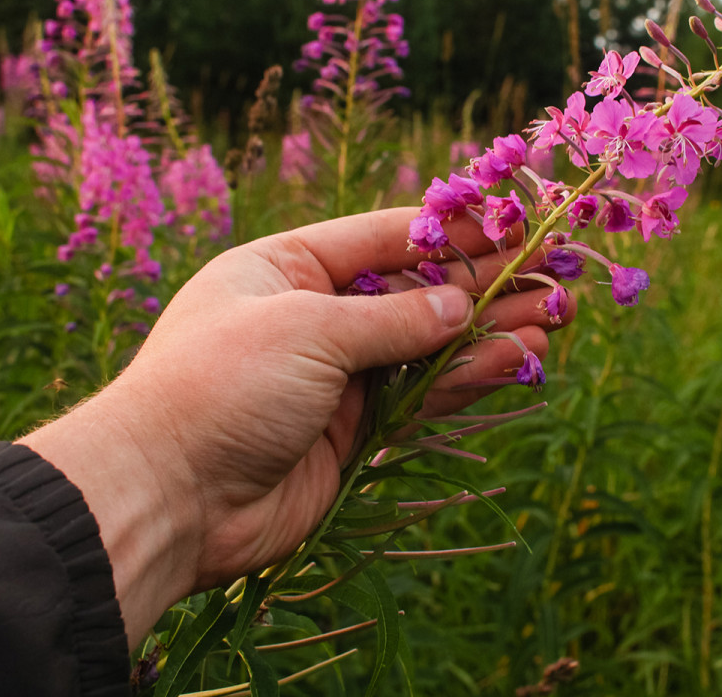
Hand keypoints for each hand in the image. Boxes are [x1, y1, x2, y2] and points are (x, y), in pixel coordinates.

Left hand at [21, 207, 570, 647]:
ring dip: (489, 332)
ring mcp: (333, 377)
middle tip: (556, 274)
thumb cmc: (220, 386)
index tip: (515, 223)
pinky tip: (516, 360)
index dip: (450, 230)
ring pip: (427, 346)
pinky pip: (421, 397)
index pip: (382, 236)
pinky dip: (467, 380)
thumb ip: (395, 319)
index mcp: (284, 266)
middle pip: (414, 290)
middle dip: (484, 282)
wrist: (165, 498)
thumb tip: (462, 303)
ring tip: (556, 317)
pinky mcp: (350, 434)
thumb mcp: (308, 330)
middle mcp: (312, 315)